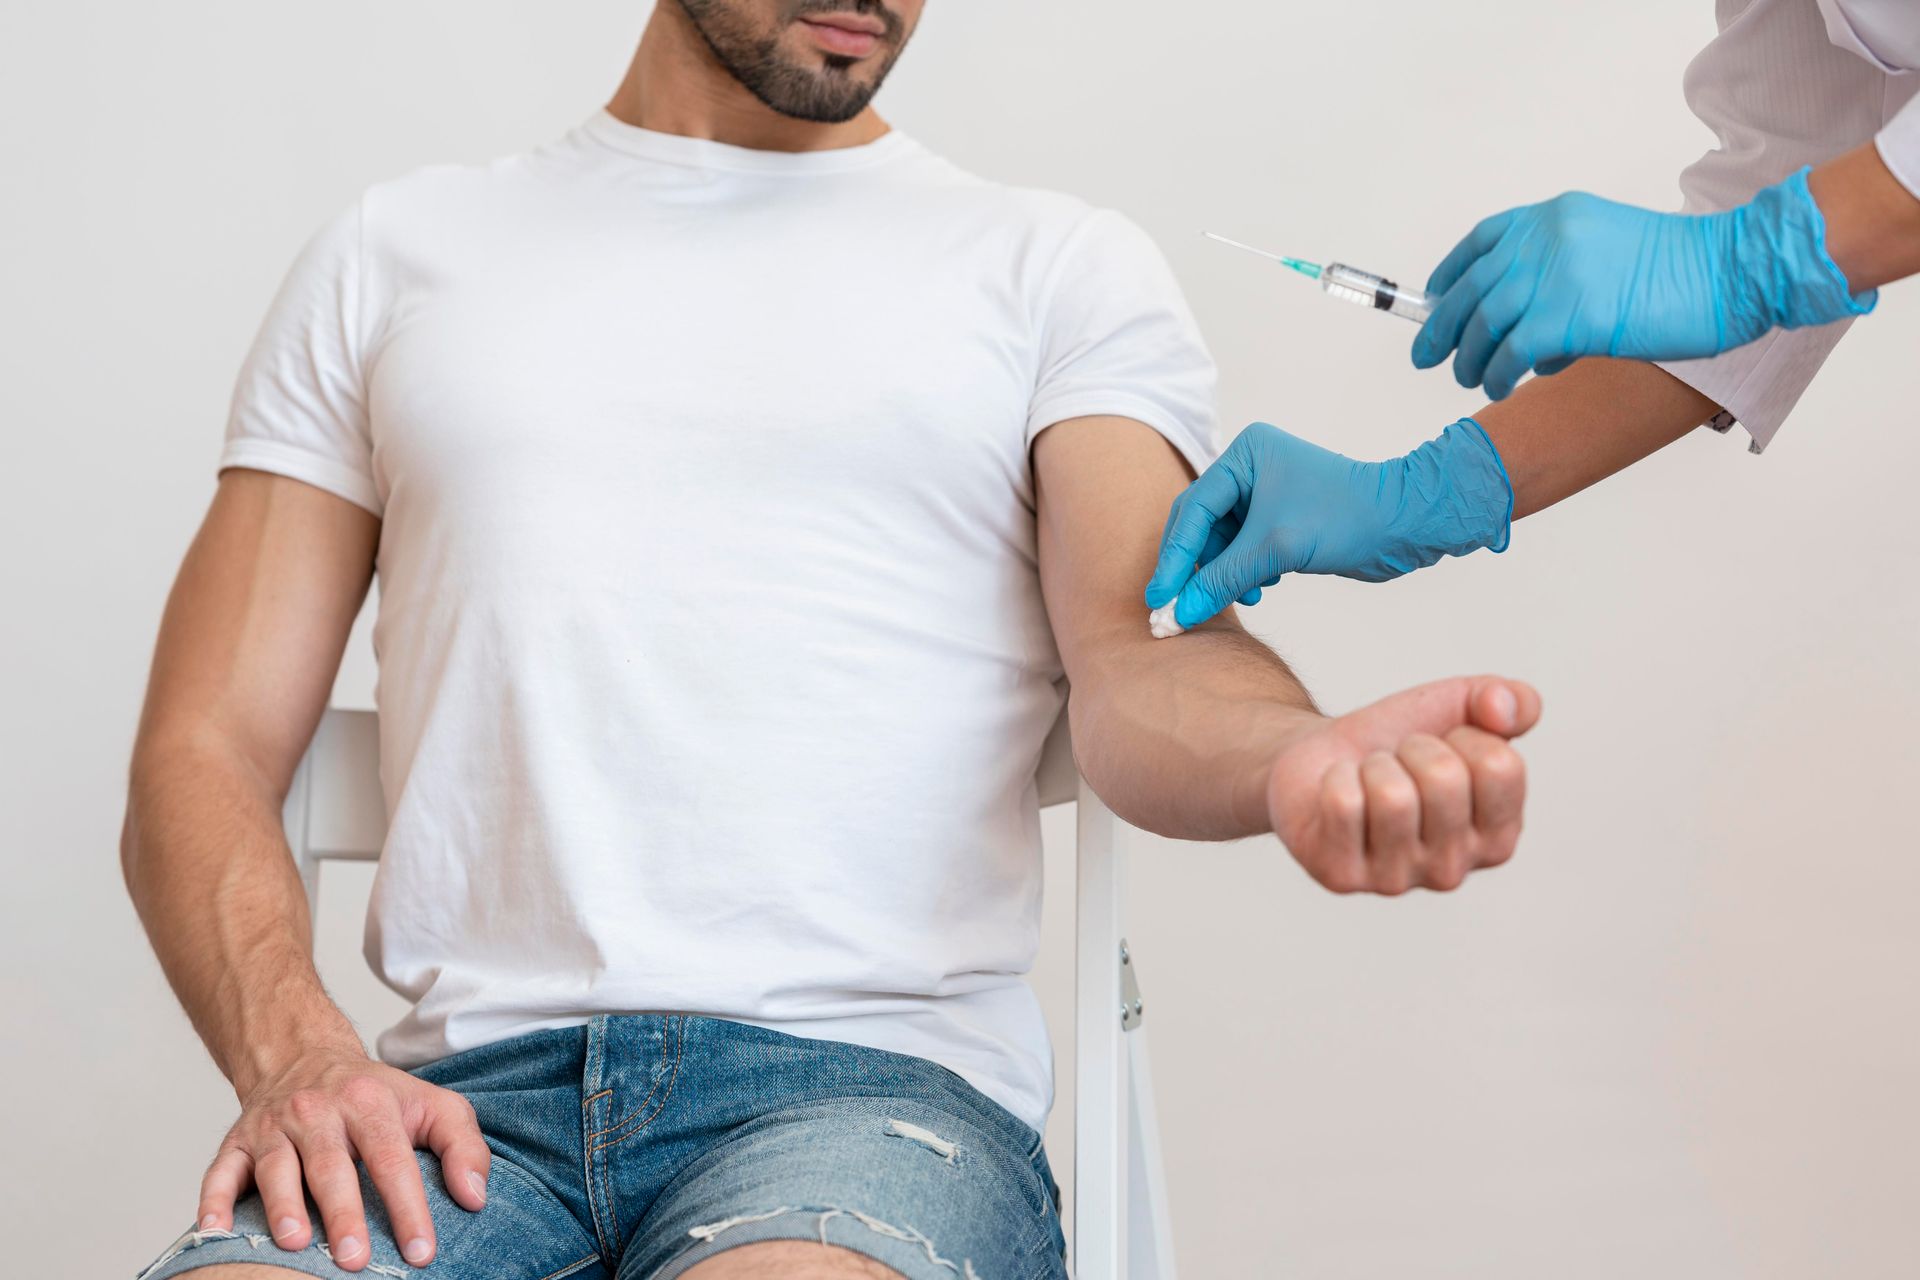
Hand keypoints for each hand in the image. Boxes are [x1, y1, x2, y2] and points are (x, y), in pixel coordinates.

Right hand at [198, 1043, 490, 1271]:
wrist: (304, 1056)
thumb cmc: (376, 1096)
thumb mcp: (432, 1105)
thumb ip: (463, 1146)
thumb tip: (474, 1198)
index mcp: (370, 1102)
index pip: (392, 1158)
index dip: (407, 1205)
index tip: (420, 1251)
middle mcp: (318, 1111)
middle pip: (331, 1166)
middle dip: (344, 1215)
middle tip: (357, 1259)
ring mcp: (273, 1126)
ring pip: (275, 1167)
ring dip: (283, 1206)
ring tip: (295, 1244)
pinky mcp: (235, 1142)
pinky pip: (219, 1171)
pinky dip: (212, 1200)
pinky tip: (214, 1230)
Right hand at [1145, 421, 1510, 628]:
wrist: (1406, 524)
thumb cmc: (1347, 519)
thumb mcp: (1276, 548)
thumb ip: (1222, 578)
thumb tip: (1178, 612)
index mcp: (1245, 454)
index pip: (1193, 510)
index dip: (1174, 558)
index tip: (1159, 598)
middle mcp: (1250, 468)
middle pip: (1201, 525)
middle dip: (1194, 569)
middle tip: (1176, 609)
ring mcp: (1265, 493)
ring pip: (1221, 543)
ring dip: (1223, 574)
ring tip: (1240, 595)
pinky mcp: (1280, 519)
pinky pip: (1243, 550)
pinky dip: (1243, 572)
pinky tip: (1260, 587)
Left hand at [1266, 675, 1540, 894]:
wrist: (1321, 755)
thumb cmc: (1396, 740)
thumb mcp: (1462, 707)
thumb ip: (1512, 700)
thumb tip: (1503, 708)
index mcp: (1498, 838)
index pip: (1500, 766)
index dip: (1464, 736)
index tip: (1444, 748)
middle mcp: (1452, 871)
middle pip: (1445, 779)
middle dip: (1414, 748)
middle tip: (1397, 762)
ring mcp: (1396, 881)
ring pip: (1393, 796)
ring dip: (1374, 766)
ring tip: (1368, 779)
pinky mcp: (1341, 876)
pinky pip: (1343, 805)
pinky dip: (1335, 778)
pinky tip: (1338, 793)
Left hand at [1413, 168, 1874, 399]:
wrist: (1733, 272)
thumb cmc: (1683, 271)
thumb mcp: (1608, 248)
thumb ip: (1559, 269)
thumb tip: (1513, 318)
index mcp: (1555, 217)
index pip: (1483, 241)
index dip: (1451, 273)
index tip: (1434, 297)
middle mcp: (1546, 240)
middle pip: (1471, 288)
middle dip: (1441, 326)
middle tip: (1425, 355)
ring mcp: (1555, 277)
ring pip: (1483, 324)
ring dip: (1469, 358)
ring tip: (1471, 379)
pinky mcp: (1568, 318)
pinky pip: (1510, 354)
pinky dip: (1499, 375)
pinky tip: (1503, 387)